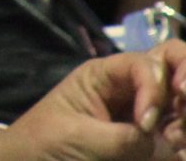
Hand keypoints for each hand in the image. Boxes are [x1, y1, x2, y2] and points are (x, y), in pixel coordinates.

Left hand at [0, 44, 185, 160]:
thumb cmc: (44, 144)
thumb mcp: (81, 137)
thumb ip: (129, 141)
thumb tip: (174, 149)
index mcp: (106, 76)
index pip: (149, 65)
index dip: (156, 90)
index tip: (144, 124)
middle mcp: (132, 90)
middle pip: (176, 69)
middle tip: (177, 127)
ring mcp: (145, 115)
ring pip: (182, 105)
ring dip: (185, 122)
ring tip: (176, 146)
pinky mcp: (151, 143)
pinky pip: (176, 136)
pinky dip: (181, 146)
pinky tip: (178, 154)